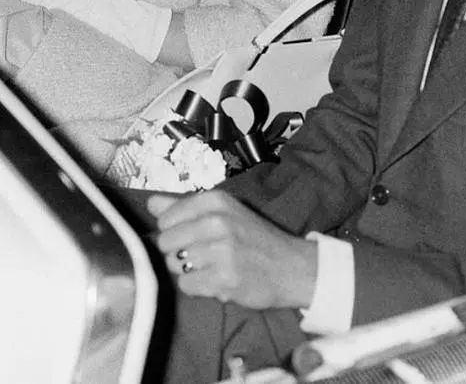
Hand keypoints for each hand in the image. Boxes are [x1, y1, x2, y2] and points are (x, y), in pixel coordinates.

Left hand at [148, 190, 317, 309]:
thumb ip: (184, 206)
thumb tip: (151, 203)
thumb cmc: (253, 238)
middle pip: (166, 242)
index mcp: (215, 201)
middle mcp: (217, 221)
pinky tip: (217, 280)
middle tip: (203, 254)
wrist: (291, 266)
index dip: (173, 231)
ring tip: (212, 267)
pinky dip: (199, 287)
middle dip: (178, 252)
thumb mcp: (224, 212)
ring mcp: (221, 250)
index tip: (192, 236)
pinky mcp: (224, 278)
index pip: (166, 218)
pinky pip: (187, 285)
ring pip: (175, 264)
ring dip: (189, 270)